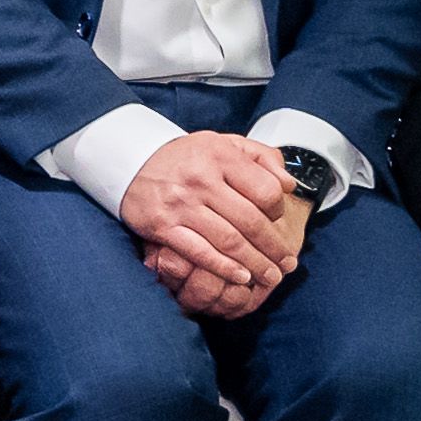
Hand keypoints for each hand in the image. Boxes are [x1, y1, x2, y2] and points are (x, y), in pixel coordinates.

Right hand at [115, 130, 310, 318]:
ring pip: (229, 241)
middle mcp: (201, 179)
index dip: (278, 210)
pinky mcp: (163, 226)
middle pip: (250, 221)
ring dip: (255, 263)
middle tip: (287, 264)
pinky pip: (200, 252)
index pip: (265, 190)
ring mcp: (181, 204)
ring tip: (270, 276)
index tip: (280, 222)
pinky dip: (223, 268)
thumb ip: (261, 157)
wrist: (131, 161)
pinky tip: (241, 277)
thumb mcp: (224, 143)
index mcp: (220, 155)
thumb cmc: (187, 157)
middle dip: (274, 248)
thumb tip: (289, 185)